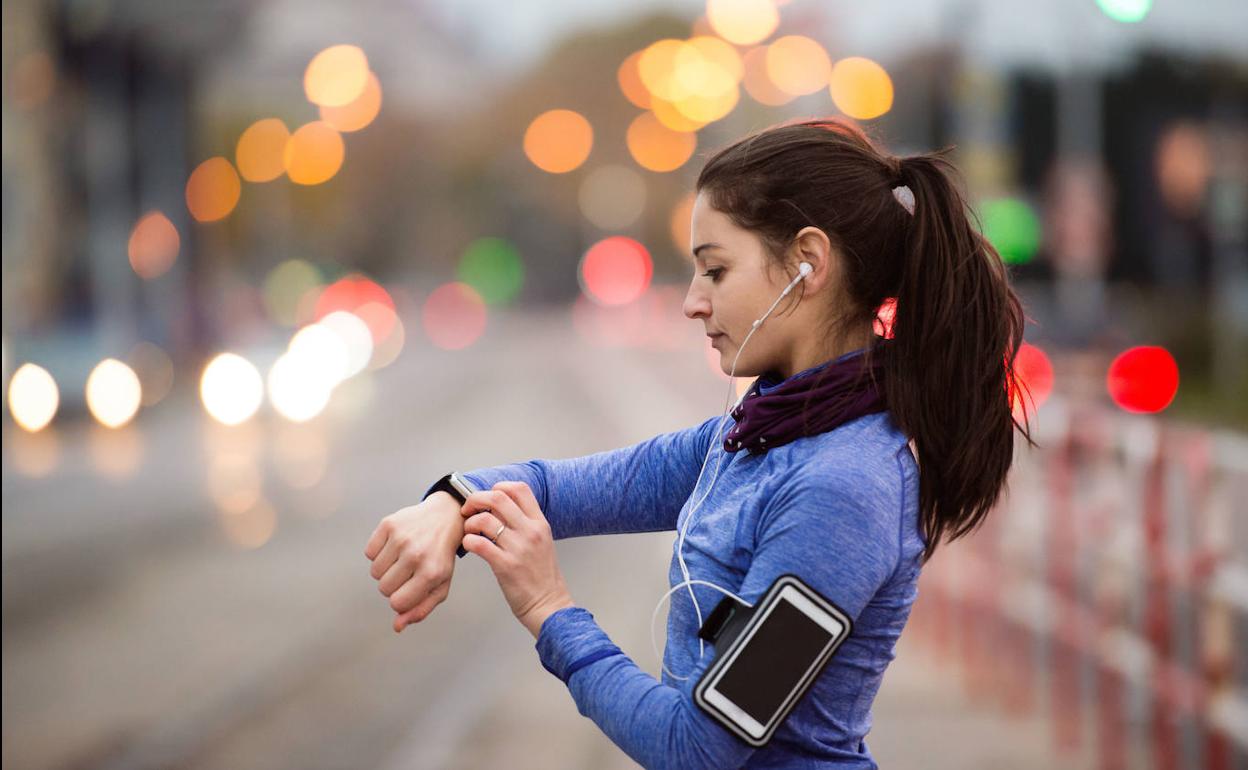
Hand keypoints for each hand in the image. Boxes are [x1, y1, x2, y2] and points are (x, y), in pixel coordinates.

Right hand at [365, 492, 463, 632]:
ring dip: (385, 569)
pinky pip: (369, 552)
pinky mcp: (389, 524)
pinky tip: (394, 545)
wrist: (445, 517)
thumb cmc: (441, 556)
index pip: (397, 603)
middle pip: (383, 588)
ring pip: (374, 572)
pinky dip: (378, 552)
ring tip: (402, 558)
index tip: (410, 589)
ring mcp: (402, 538)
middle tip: (408, 571)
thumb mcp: (440, 585)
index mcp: (431, 574)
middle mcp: (416, 555)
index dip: (400, 600)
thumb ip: (420, 609)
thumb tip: (397, 626)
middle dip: (393, 584)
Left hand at [460, 481, 574, 637]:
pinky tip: (470, 546)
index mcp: (540, 523)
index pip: (519, 489)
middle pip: (497, 497)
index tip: (488, 497)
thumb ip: (525, 525)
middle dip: (476, 499)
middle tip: (468, 509)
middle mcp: (530, 531)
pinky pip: (478, 543)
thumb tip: (500, 511)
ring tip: (469, 531)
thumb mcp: (542, 542)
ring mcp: (518, 548)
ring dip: (470, 522)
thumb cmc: (543, 577)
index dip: (498, 487)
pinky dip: (468, 541)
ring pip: (484, 519)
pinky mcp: (505, 565)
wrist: (549, 605)